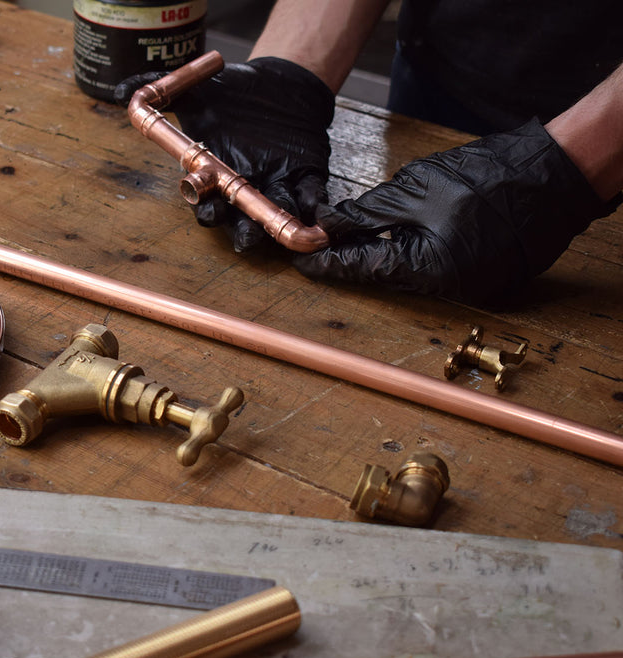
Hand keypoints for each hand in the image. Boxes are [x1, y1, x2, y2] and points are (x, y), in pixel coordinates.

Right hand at [115, 58, 334, 251]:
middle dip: (242, 231)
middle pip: (238, 221)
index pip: (205, 202)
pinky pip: (310, 200)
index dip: (207, 207)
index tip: (210, 206)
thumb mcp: (196, 91)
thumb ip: (160, 91)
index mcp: (212, 177)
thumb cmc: (232, 95)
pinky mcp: (304, 178)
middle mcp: (239, 190)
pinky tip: (321, 220)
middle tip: (247, 235)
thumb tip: (121, 90)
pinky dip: (317, 212)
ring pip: (273, 218)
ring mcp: (273, 186)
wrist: (278, 84)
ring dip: (280, 230)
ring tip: (289, 236)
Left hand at [291, 119, 620, 304]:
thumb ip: (367, 212)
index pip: (363, 269)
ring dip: (384, 251)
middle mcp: (451, 287)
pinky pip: (437, 267)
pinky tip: (401, 232)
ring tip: (357, 233)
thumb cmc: (488, 176)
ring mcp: (472, 286)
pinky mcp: (485, 276)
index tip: (302, 262)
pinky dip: (416, 251)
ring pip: (410, 271)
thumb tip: (329, 224)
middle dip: (354, 256)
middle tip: (322, 243)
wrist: (555, 172)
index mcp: (430, 268)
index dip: (329, 263)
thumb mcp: (414, 189)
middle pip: (385, 274)